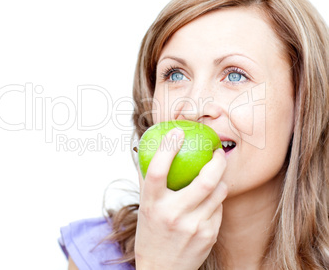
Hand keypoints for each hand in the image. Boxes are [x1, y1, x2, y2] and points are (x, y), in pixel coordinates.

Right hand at [135, 128, 227, 269]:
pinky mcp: (209, 235)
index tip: (177, 132)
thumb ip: (147, 179)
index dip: (168, 148)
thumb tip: (146, 149)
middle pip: (205, 181)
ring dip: (219, 179)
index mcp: (152, 204)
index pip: (158, 171)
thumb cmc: (152, 233)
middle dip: (217, 161)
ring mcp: (194, 226)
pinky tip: (209, 201)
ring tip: (215, 175)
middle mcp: (173, 215)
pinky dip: (216, 199)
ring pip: (219, 192)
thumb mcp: (146, 206)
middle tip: (217, 152)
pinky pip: (219, 207)